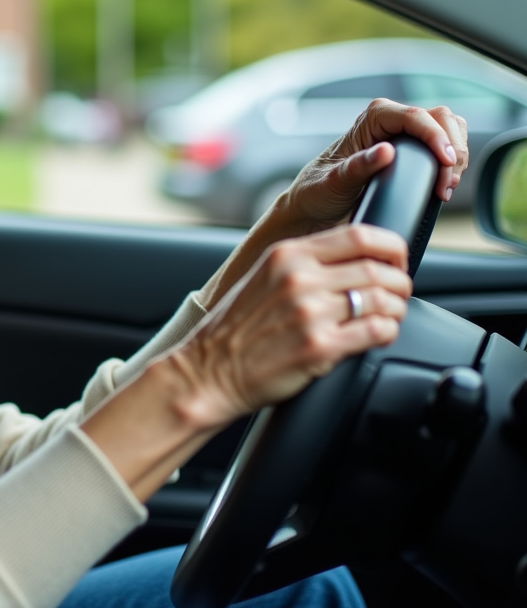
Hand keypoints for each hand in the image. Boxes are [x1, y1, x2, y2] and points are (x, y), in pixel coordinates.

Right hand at [170, 224, 411, 424]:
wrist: (207, 372)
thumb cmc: (234, 330)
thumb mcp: (264, 278)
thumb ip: (304, 264)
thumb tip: (354, 261)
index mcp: (287, 255)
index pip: (361, 235)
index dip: (391, 249)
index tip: (395, 262)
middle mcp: (299, 278)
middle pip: (378, 269)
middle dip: (400, 283)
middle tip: (398, 295)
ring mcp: (310, 313)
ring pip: (384, 300)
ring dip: (396, 309)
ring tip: (389, 317)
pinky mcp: (319, 347)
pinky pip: (377, 331)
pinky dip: (388, 332)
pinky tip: (378, 335)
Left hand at [279, 99, 468, 233]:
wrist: (315, 206)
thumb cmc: (318, 191)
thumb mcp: (334, 182)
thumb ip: (358, 167)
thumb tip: (386, 151)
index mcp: (372, 118)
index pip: (416, 116)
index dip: (436, 136)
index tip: (446, 162)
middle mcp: (391, 121)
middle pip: (441, 119)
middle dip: (452, 149)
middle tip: (447, 184)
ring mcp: (405, 134)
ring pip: (450, 130)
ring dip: (456, 157)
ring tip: (445, 188)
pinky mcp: (413, 151)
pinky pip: (446, 146)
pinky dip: (453, 164)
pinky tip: (443, 186)